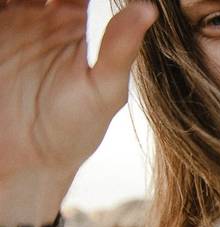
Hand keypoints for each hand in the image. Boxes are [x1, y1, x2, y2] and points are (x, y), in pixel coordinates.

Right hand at [0, 0, 156, 188]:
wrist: (27, 160)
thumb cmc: (73, 131)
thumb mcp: (103, 91)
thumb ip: (120, 49)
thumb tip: (149, 8)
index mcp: (72, 22)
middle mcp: (39, 14)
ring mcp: (10, 21)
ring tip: (29, 1)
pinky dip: (1, 1)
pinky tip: (10, 5)